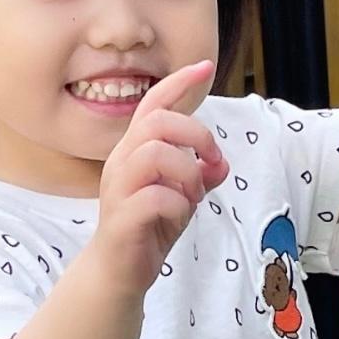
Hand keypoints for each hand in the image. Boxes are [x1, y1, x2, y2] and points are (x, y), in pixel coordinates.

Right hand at [90, 59, 226, 295]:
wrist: (119, 272)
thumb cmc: (148, 228)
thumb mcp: (183, 197)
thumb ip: (201, 176)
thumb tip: (221, 164)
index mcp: (133, 150)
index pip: (153, 104)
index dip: (179, 83)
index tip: (205, 66)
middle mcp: (121, 162)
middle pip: (158, 122)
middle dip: (196, 135)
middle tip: (212, 161)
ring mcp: (117, 189)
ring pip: (156, 154)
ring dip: (187, 173)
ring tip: (192, 196)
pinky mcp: (121, 218)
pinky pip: (157, 197)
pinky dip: (179, 206)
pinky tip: (179, 217)